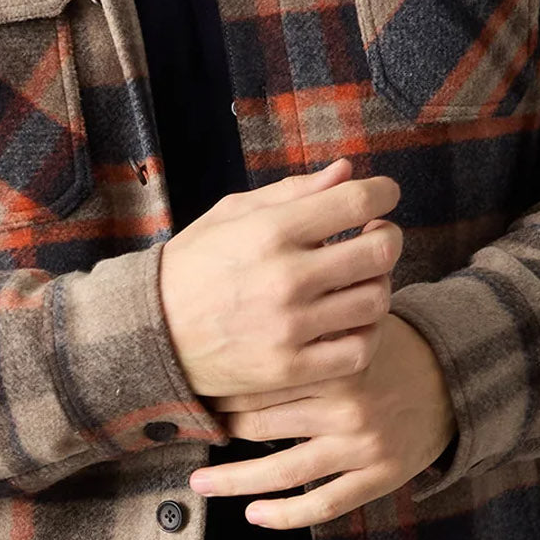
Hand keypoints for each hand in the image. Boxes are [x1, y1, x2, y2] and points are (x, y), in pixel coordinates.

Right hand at [158, 156, 401, 398]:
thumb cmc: (195, 265)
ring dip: (378, 285)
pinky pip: (359, 351)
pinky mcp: (290, 368)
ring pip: (376, 301)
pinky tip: (352, 321)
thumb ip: (293, 192)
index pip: (356, 202)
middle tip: (378, 236)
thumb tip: (348, 171)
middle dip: (389, 237)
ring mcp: (290, 327)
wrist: (151, 333)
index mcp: (270, 231)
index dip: (383, 193)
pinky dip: (366, 334)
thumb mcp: (232, 214)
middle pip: (379, 251)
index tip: (383, 195)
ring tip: (360, 279)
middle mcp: (285, 277)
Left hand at [189, 309, 457, 529]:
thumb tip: (232, 329)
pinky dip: (284, 515)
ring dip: (233, 481)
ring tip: (199, 483)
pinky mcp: (380, 476)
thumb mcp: (350, 322)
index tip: (193, 389)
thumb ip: (304, 326)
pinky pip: (323, 504)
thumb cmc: (388, 346)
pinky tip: (253, 514)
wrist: (455, 376)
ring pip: (282, 471)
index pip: (258, 379)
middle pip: (260, 423)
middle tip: (189, 432)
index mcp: (334, 362)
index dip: (219, 387)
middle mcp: (346, 405)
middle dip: (219, 428)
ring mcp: (362, 445)